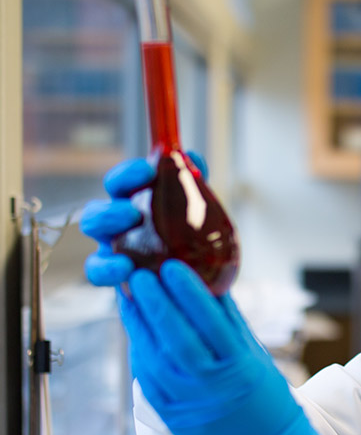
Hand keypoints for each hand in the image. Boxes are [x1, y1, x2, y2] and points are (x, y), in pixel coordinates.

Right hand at [80, 151, 207, 286]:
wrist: (192, 278)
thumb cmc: (187, 238)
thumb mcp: (194, 210)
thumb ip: (191, 185)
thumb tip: (192, 156)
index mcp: (133, 202)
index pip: (122, 182)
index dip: (129, 174)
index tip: (148, 170)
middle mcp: (116, 223)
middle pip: (97, 208)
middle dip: (112, 207)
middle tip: (133, 213)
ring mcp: (111, 247)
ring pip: (91, 231)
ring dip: (106, 225)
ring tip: (129, 230)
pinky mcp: (112, 274)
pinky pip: (96, 270)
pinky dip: (107, 268)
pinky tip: (125, 267)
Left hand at [123, 259, 330, 434]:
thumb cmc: (268, 399)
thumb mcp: (257, 356)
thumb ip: (232, 321)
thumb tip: (210, 282)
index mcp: (240, 365)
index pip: (209, 321)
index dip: (187, 292)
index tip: (170, 267)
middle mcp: (213, 385)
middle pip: (175, 337)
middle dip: (154, 303)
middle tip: (138, 274)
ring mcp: (189, 403)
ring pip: (155, 358)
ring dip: (138, 324)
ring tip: (129, 296)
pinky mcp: (173, 418)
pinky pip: (148, 380)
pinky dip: (139, 352)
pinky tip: (134, 330)